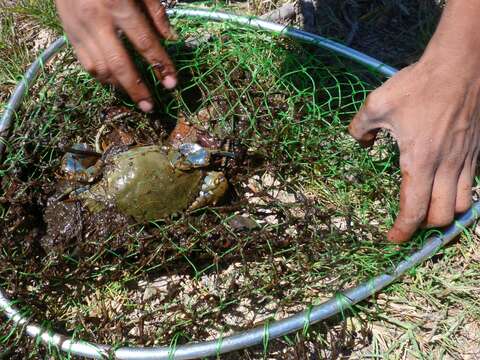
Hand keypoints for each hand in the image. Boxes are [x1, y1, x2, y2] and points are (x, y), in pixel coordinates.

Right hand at [55, 0, 177, 112]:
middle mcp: (98, 20)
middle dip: (137, 89)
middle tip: (149, 107)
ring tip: (135, 97)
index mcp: (118, 5)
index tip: (171, 84)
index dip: (160, 65)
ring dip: (120, 86)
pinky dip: (103, 78)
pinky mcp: (69, 34)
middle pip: (119, 64)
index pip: (144, 43)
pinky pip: (86, 64)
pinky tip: (116, 83)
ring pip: (101, 68)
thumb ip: (155, 11)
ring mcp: (80, 29)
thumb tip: (170, 38)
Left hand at [349, 58, 479, 242]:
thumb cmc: (419, 85)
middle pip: (443, 216)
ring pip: (463, 205)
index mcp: (420, 161)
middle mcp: (446, 166)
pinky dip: (460, 195)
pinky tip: (446, 187)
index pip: (414, 210)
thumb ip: (360, 127)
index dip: (403, 230)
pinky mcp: (477, 150)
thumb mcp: (377, 104)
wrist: (461, 64)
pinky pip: (472, 184)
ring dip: (446, 214)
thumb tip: (358, 141)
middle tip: (409, 221)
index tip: (392, 237)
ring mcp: (466, 159)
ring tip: (430, 210)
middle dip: (425, 226)